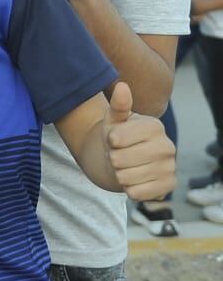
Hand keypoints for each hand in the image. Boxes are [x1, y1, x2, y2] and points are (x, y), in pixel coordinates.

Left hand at [103, 83, 175, 200]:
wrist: (125, 160)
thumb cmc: (117, 136)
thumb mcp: (113, 119)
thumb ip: (117, 105)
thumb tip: (122, 86)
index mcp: (155, 126)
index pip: (117, 138)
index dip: (109, 141)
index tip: (114, 139)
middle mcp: (168, 146)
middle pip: (119, 159)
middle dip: (112, 158)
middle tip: (118, 155)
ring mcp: (170, 168)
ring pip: (126, 178)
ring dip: (119, 174)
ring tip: (125, 166)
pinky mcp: (169, 186)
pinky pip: (136, 193)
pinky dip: (128, 189)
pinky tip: (134, 179)